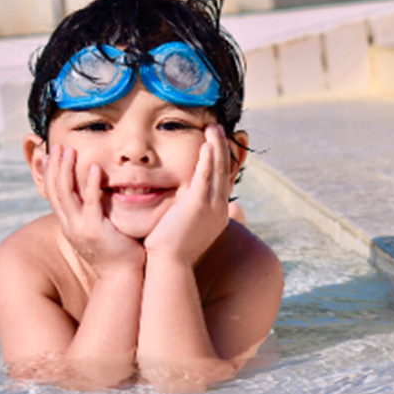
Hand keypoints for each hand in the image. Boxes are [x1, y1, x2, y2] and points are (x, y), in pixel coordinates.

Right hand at [43, 144, 144, 275]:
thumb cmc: (115, 252)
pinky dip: (91, 185)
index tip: (51, 154)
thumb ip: (92, 212)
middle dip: (55, 167)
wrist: (122, 276)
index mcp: (68, 225)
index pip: (52, 194)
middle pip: (55, 191)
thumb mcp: (97, 230)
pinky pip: (91, 203)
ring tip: (69, 151)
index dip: (50, 173)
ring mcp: (80, 229)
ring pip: (66, 194)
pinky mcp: (95, 231)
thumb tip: (94, 196)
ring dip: (67, 170)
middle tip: (57, 146)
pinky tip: (94, 168)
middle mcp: (69, 226)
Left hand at [144, 125, 230, 264]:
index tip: (221, 146)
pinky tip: (207, 144)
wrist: (169, 265)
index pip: (221, 182)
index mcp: (216, 215)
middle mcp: (218, 209)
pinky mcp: (199, 204)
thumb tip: (181, 211)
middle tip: (220, 130)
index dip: (222, 162)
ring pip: (217, 170)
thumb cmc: (171, 252)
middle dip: (223, 149)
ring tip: (214, 129)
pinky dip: (207, 159)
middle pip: (224, 172)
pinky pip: (205, 176)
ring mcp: (211, 207)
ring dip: (216, 147)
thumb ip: (186, 217)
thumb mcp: (184, 231)